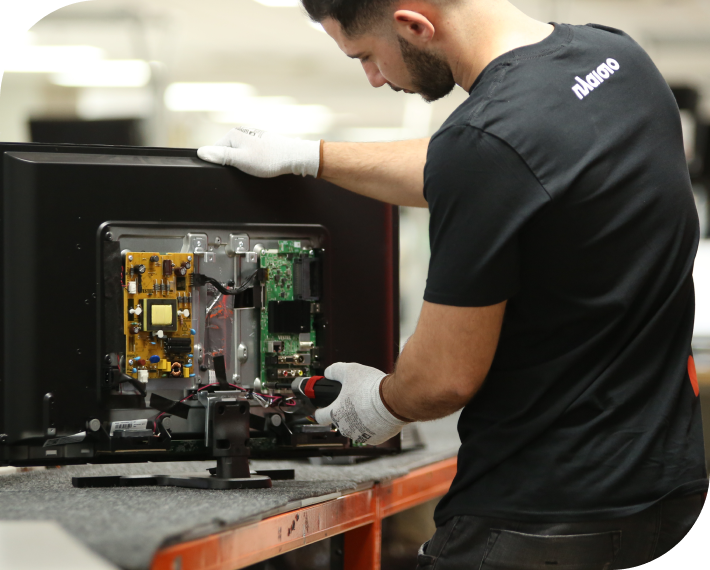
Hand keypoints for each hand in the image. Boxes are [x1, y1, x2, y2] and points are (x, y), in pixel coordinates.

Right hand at [197, 127, 320, 177]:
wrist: (293, 156)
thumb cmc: (268, 159)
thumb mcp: (240, 160)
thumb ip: (220, 156)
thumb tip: (201, 152)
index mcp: (233, 134)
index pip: (216, 150)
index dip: (222, 163)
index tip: (233, 170)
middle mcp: (242, 131)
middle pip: (228, 151)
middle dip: (234, 162)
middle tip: (246, 169)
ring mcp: (253, 135)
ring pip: (241, 152)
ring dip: (245, 161)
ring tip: (257, 166)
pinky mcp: (262, 140)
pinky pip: (251, 152)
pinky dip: (255, 160)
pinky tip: (263, 164)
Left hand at [314, 363, 408, 444]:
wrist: (394, 399)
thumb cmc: (372, 387)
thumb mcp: (349, 370)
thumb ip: (334, 371)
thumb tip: (328, 373)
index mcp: (336, 413)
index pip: (320, 417)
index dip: (320, 411)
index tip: (322, 408)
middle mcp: (346, 428)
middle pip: (340, 421)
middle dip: (346, 412)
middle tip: (356, 400)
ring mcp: (360, 435)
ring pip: (356, 427)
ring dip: (359, 419)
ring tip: (369, 405)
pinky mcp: (375, 439)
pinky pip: (370, 432)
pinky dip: (372, 425)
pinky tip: (378, 413)